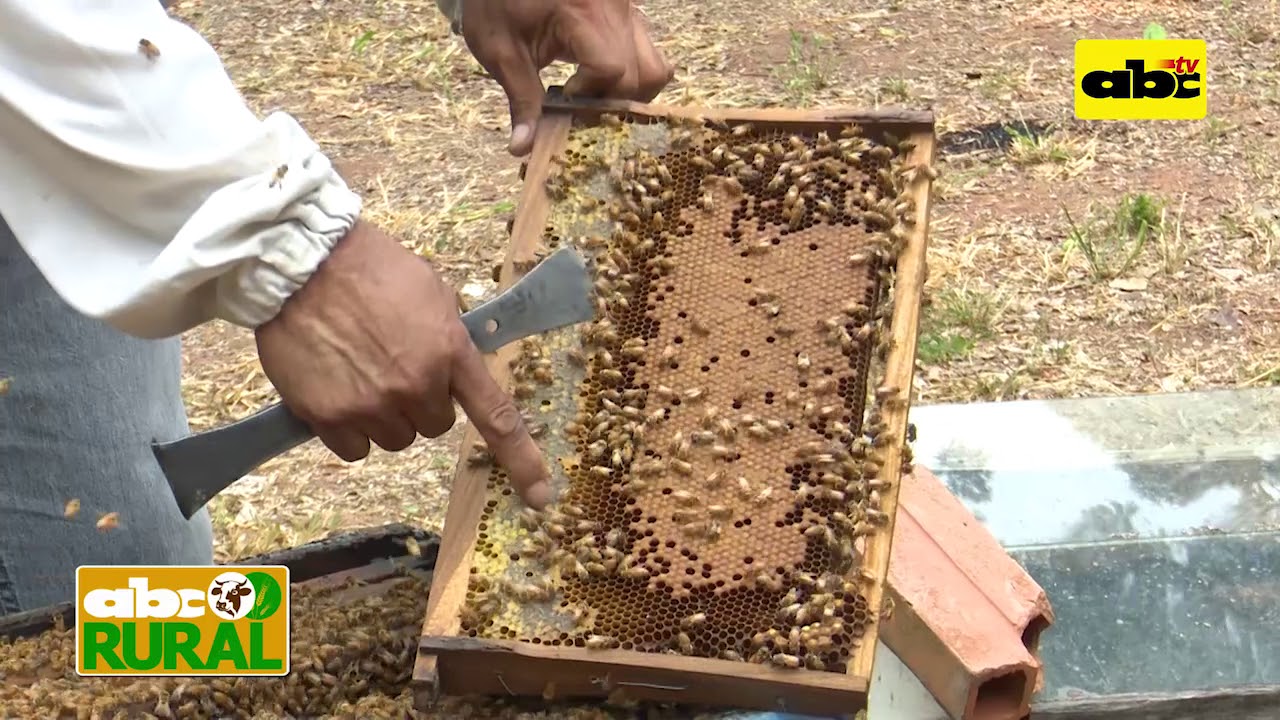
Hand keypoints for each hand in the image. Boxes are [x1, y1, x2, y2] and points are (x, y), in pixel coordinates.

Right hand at [254, 221, 550, 507]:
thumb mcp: (431, 291)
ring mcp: (371, 405)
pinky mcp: (328, 417)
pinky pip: (354, 449)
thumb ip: (450, 338)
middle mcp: (415, 385)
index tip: (539, 496)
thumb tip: (455, 367)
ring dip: (383, 416)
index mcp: (450, 352)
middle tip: (393, 365)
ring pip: (394, 439)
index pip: (496, 416)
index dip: (521, 460)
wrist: (302, 263)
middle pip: (434, 426)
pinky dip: (346, 428)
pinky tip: (336, 388)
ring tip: (359, 370)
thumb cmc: (370, 267)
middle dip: (420, 403)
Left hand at [461, 0, 673, 155]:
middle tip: (579, 104)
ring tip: (595, 94)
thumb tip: (522, 148)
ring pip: (654, 65)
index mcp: (583, 14)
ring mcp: (626, 10)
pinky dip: (633, 73)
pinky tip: (599, 77)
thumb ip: (521, 99)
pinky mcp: (627, 12)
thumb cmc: (496, 4)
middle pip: (640, 74)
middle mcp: (615, 10)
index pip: (612, 70)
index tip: (564, 98)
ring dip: (631, 91)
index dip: (592, 95)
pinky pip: (647, 50)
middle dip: (613, 101)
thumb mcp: (501, 52)